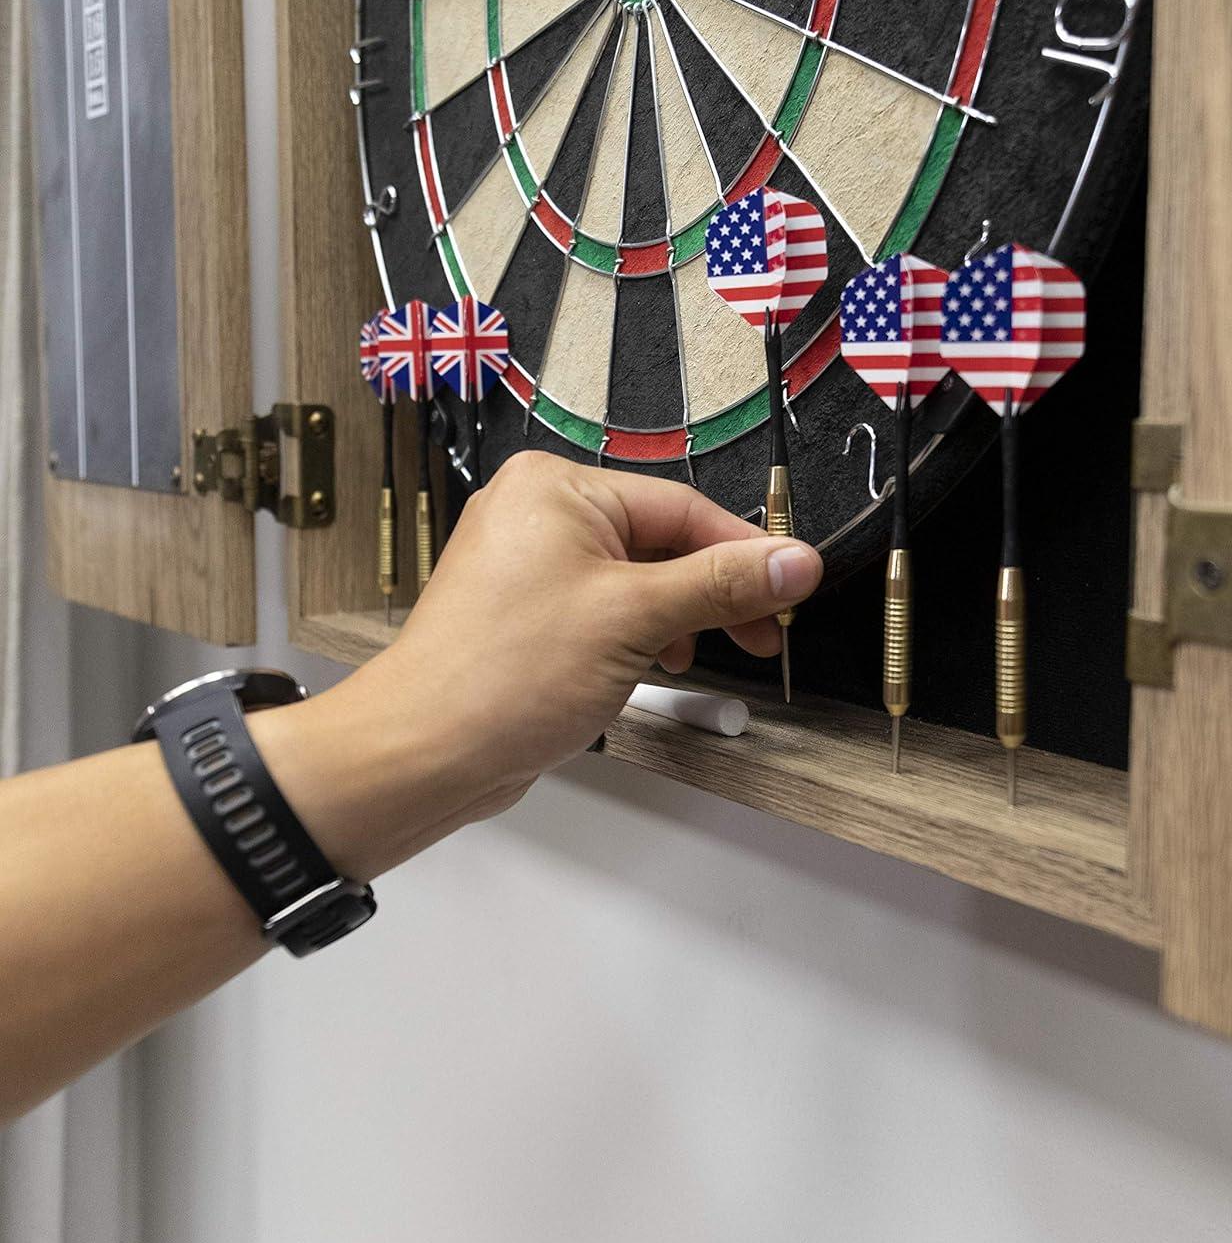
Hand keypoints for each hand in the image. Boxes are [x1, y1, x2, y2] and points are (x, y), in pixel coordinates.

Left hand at [252, 452, 822, 878]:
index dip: (747, 551)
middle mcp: (539, 514)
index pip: (682, 507)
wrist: (423, 754)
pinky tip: (652, 666)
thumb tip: (796, 561)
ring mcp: (529, 565)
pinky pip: (605, 608)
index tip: (797, 584)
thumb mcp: (635, 619)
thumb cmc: (505, 677)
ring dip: (677, 618)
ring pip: (636, 580)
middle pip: (661, 541)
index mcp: (558, 488)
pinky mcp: (527, 613)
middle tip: (764, 632)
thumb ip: (721, 584)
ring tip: (689, 658)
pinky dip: (639, 635)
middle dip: (712, 592)